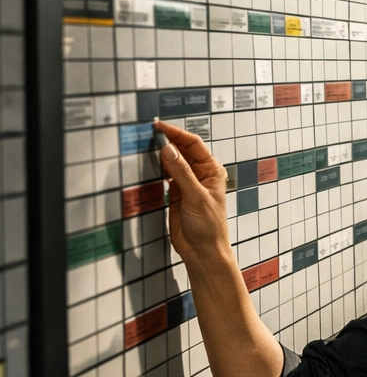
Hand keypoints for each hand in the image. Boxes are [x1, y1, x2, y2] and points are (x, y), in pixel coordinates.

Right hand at [155, 121, 232, 268]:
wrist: (202, 249)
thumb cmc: (208, 226)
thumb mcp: (195, 197)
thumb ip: (181, 173)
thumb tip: (169, 150)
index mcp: (212, 171)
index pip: (194, 145)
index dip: (177, 134)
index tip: (160, 127)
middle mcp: (200, 174)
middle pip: (182, 150)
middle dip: (168, 140)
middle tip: (148, 133)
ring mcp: (187, 183)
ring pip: (172, 162)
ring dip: (161, 153)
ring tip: (145, 143)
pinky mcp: (176, 192)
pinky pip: (166, 174)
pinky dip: (157, 167)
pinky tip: (149, 162)